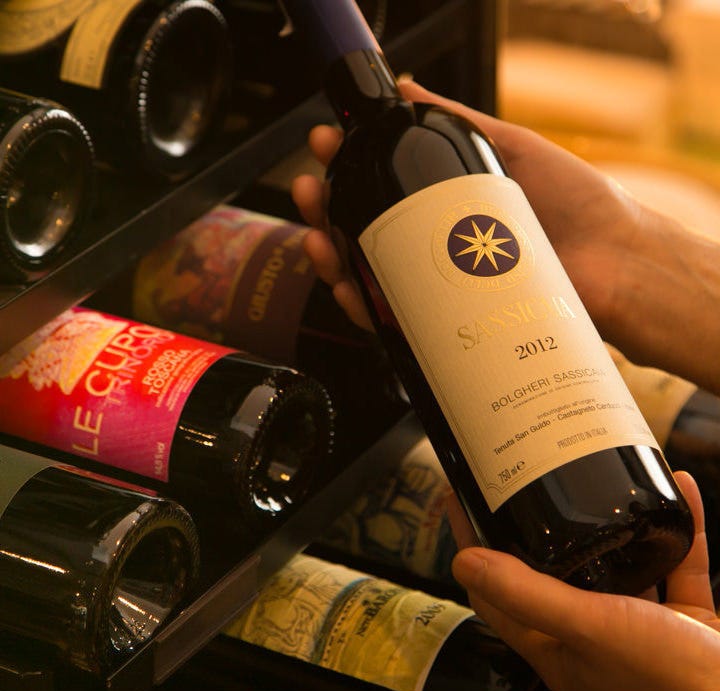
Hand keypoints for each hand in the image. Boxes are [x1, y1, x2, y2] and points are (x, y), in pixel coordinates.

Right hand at [292, 80, 719, 392]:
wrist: (614, 265)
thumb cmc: (574, 206)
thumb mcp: (509, 147)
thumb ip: (457, 122)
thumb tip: (407, 89)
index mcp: (441, 204)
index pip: (379, 184)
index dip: (345, 165)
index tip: (326, 144)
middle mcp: (432, 246)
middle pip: (361, 230)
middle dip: (323, 210)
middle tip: (309, 190)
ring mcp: (435, 286)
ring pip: (364, 275)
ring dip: (328, 257)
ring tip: (318, 238)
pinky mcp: (442, 323)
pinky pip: (388, 318)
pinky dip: (359, 304)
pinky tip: (347, 285)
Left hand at [447, 471, 719, 690]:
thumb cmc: (672, 675)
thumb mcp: (589, 627)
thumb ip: (528, 595)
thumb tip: (464, 562)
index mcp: (556, 647)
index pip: (495, 594)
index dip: (473, 549)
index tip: (462, 503)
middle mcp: (590, 635)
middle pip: (547, 570)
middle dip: (532, 525)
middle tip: (516, 478)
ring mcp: (636, 623)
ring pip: (612, 559)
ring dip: (607, 519)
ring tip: (592, 476)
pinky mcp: (679, 613)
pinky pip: (670, 558)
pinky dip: (675, 527)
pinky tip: (678, 489)